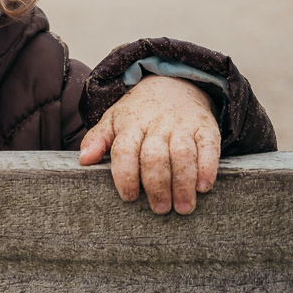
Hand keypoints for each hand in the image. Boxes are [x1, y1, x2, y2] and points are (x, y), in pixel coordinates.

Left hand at [79, 75, 219, 213]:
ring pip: (182, 154)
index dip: (125, 175)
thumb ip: (97, 139)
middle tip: (159, 209)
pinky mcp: (205, 127)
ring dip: (183, 183)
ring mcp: (182, 125)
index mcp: (130, 124)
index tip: (128, 197)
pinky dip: (208, 167)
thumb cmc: (138, 112)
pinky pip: (209, 146)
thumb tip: (83, 160)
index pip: (124, 150)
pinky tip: (204, 187)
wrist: (172, 83)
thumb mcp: (113, 120)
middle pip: (155, 156)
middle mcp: (156, 124)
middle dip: (157, 185)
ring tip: (183, 207)